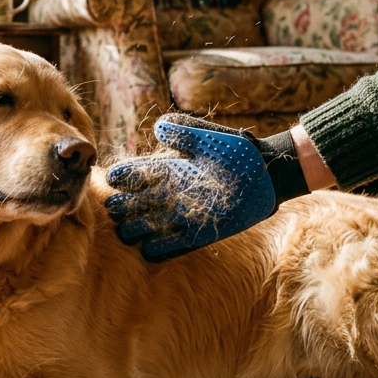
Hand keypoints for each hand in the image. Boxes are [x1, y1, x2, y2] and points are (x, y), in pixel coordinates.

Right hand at [105, 115, 306, 261]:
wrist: (265, 174)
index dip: (123, 177)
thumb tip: (157, 128)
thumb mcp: (206, 136)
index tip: (112, 179)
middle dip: (124, 206)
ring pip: (150, 225)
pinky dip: (160, 248)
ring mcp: (184, 213)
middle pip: (138, 202)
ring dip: (137, 229)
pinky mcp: (199, 232)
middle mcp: (172, 192)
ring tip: (127, 231)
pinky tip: (148, 249)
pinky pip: (174, 245)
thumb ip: (182, 130)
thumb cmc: (236, 151)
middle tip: (115, 209)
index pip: (138, 174)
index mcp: (170, 168)